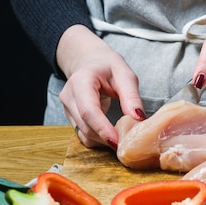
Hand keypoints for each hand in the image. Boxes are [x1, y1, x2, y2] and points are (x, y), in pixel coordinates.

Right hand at [56, 25, 144, 147]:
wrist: (89, 61)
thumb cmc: (107, 66)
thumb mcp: (124, 74)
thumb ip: (131, 96)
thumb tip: (138, 119)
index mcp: (81, 81)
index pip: (89, 110)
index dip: (103, 129)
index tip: (118, 142)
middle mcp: (69, 96)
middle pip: (85, 126)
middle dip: (106, 138)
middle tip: (128, 143)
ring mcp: (67, 108)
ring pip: (83, 134)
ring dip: (103, 141)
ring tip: (123, 138)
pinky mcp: (71, 117)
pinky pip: (83, 134)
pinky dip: (99, 139)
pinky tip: (112, 134)